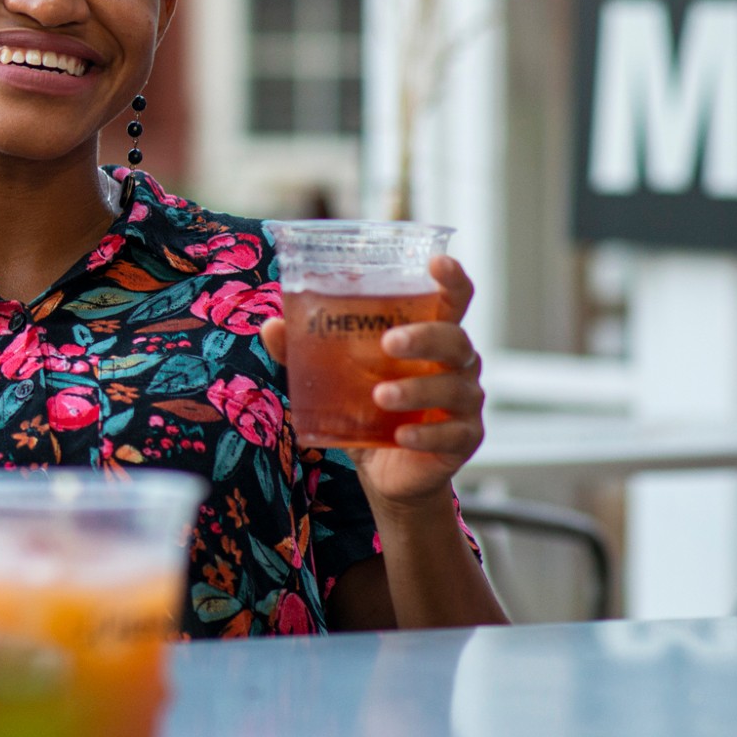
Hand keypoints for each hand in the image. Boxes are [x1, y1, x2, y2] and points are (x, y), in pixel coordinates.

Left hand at [261, 256, 485, 510]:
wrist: (386, 473)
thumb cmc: (367, 410)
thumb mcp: (335, 378)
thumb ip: (305, 352)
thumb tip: (271, 326)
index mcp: (430, 337)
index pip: (453, 301)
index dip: (452, 280)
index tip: (437, 262)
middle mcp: (457, 365)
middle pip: (456, 340)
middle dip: (425, 337)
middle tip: (389, 341)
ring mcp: (465, 403)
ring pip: (455, 387)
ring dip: (417, 389)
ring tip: (380, 395)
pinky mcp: (463, 440)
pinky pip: (452, 434)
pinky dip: (426, 434)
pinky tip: (401, 436)